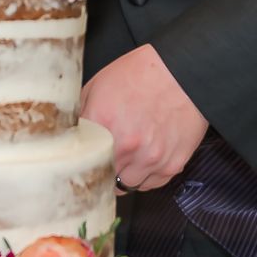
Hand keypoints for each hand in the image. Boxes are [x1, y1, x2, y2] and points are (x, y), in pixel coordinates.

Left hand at [77, 44, 207, 193]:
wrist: (184, 71)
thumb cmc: (142, 73)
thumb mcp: (99, 84)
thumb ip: (82, 113)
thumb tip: (72, 133)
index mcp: (102, 123)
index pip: (78, 160)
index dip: (80, 161)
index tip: (82, 160)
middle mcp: (125, 145)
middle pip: (102, 177)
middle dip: (101, 168)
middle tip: (105, 157)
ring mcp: (150, 158)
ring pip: (126, 185)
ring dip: (123, 174)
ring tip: (128, 155)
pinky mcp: (171, 165)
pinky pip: (151, 184)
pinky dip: (146, 175)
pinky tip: (145, 157)